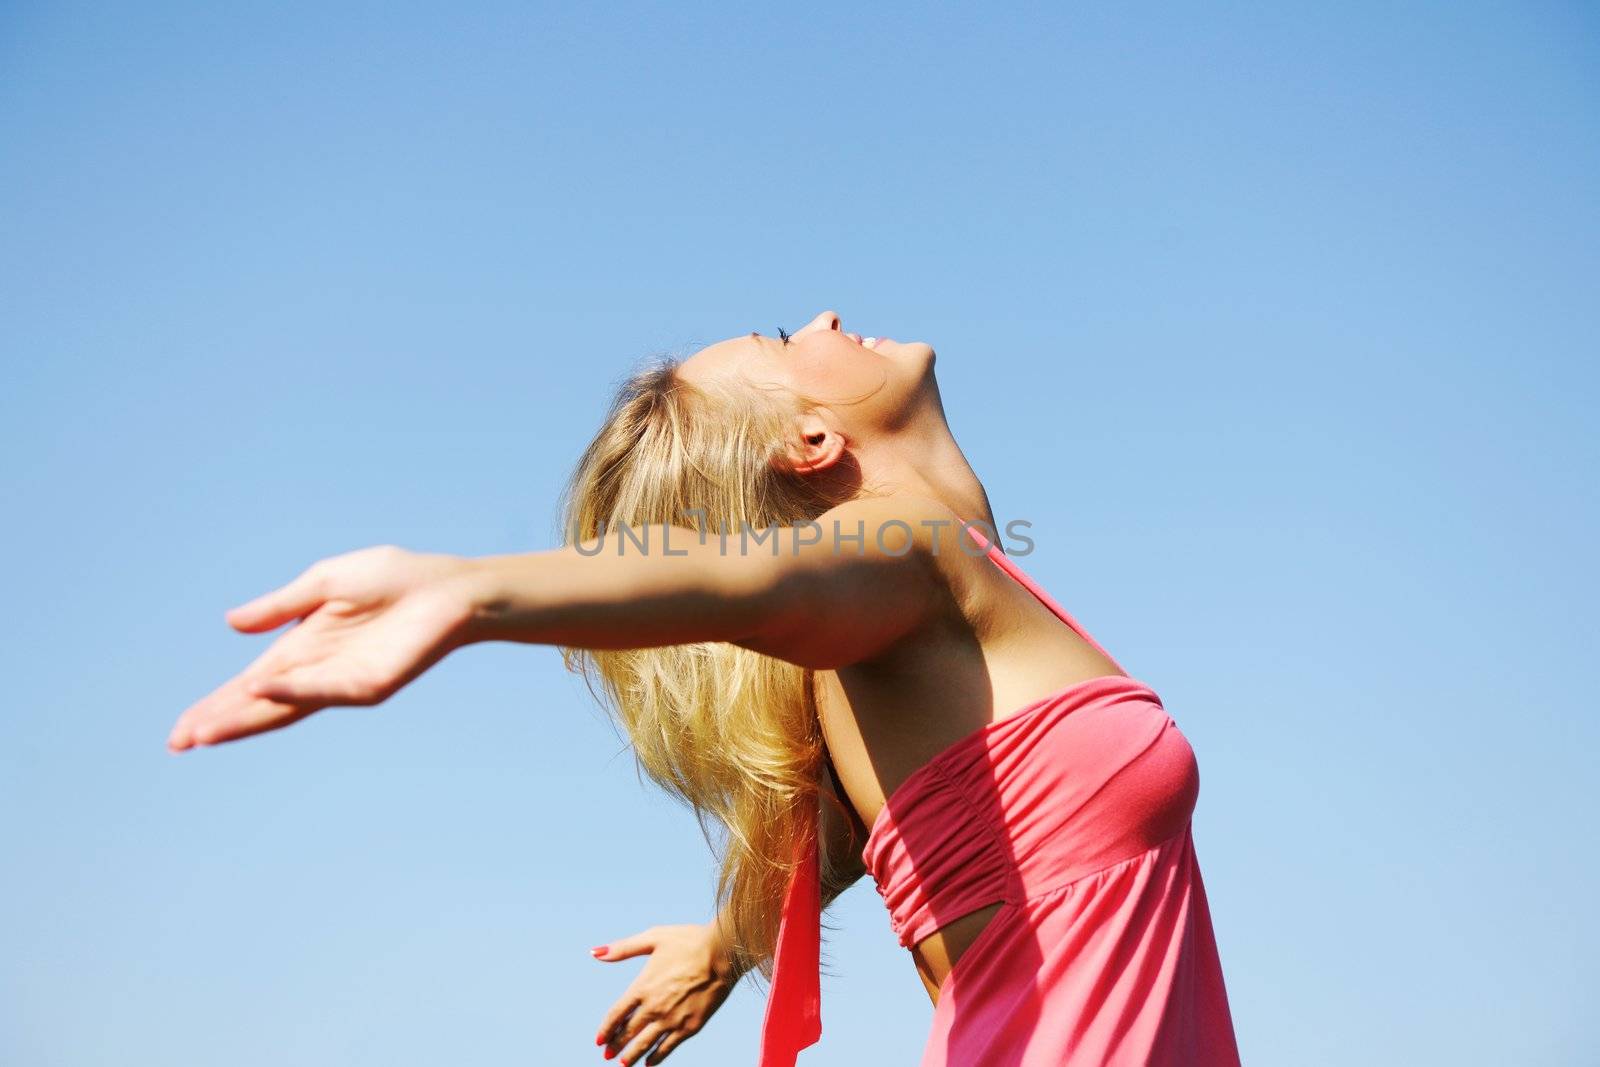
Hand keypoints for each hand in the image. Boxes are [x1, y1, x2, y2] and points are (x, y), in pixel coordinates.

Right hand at [167, 545, 477, 750]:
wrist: (448, 588)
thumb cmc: (394, 580)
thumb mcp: (324, 582)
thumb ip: (280, 606)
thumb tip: (230, 624)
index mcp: (302, 649)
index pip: (249, 686)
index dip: (216, 705)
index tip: (181, 729)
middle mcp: (318, 673)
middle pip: (259, 705)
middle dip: (220, 722)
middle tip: (178, 742)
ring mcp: (344, 682)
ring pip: (286, 708)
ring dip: (245, 718)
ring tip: (204, 733)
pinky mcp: (372, 684)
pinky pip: (326, 690)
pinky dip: (294, 691)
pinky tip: (262, 690)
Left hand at [592, 923, 740, 1064]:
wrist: (724, 952)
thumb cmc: (689, 941)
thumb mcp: (653, 938)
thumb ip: (623, 949)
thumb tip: (595, 952)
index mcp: (642, 987)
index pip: (616, 1014)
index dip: (606, 1029)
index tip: (599, 1039)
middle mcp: (654, 1007)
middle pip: (628, 1032)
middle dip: (615, 1045)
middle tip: (607, 1054)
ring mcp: (672, 1019)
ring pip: (645, 1044)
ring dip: (631, 1056)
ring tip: (622, 1064)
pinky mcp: (690, 1027)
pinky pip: (668, 1047)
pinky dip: (656, 1057)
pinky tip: (649, 1063)